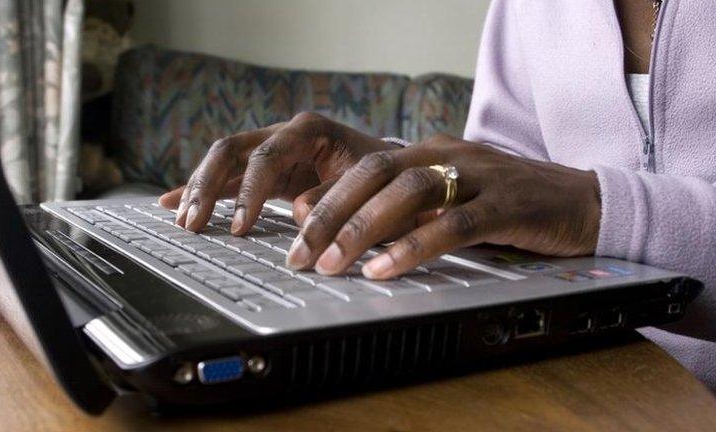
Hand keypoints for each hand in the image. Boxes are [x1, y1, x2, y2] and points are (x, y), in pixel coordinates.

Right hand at [159, 112, 396, 232]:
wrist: (389, 170)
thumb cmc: (381, 176)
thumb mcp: (366, 185)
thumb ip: (333, 197)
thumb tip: (299, 212)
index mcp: (308, 130)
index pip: (265, 155)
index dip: (249, 192)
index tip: (240, 226)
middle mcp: (283, 134)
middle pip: (231, 150)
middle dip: (207, 186)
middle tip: (193, 223)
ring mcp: (271, 149)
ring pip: (223, 162)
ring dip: (199, 190)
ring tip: (183, 222)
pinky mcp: (266, 170)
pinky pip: (228, 177)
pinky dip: (203, 191)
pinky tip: (172, 203)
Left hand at [286, 134, 600, 278]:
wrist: (584, 200)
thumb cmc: (510, 205)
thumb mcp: (453, 199)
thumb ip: (411, 208)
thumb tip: (358, 230)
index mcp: (431, 151)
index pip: (366, 166)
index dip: (327, 194)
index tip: (294, 224)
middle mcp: (449, 155)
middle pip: (376, 173)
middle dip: (331, 212)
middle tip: (301, 252)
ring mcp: (479, 176)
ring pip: (408, 192)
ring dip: (363, 228)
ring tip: (331, 263)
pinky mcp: (507, 204)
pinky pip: (453, 225)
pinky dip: (414, 247)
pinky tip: (384, 269)